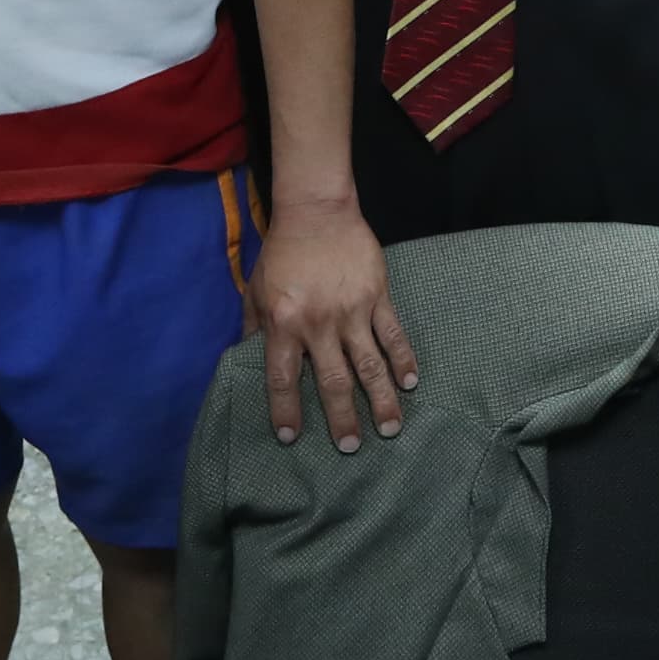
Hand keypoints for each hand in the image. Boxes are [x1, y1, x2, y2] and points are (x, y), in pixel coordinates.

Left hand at [253, 191, 420, 452]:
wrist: (316, 211)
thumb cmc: (281, 253)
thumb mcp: (255, 290)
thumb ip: (254, 328)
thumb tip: (247, 361)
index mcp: (284, 323)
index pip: (283, 378)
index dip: (286, 410)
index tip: (291, 438)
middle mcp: (318, 323)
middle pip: (333, 382)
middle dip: (342, 419)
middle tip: (351, 448)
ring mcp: (352, 311)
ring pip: (370, 365)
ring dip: (381, 400)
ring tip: (390, 429)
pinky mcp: (377, 296)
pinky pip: (393, 334)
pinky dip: (403, 360)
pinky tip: (411, 383)